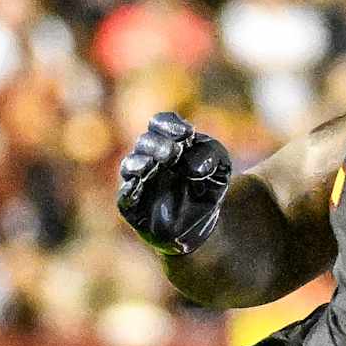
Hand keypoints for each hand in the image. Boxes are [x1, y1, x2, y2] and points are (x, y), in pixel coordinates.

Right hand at [116, 112, 231, 255]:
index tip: (186, 134)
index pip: (160, 123)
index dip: (169, 125)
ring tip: (151, 165)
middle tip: (173, 153)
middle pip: (145, 141)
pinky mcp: (132, 205)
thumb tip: (192, 164)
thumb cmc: (208, 188)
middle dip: (158, 144)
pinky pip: (125, 196)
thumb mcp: (221, 167)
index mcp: (170, 142)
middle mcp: (151, 158)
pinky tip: (138, 185)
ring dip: (139, 162)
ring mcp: (139, 181)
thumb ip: (212, 154)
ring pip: (130, 165)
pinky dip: (129, 189)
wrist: (200, 223)